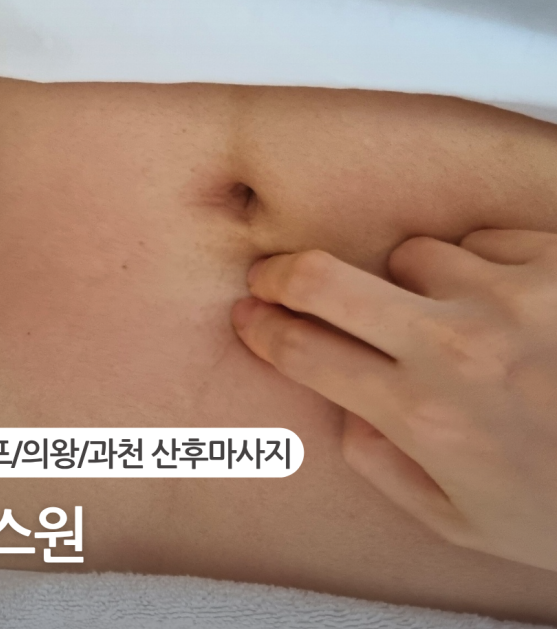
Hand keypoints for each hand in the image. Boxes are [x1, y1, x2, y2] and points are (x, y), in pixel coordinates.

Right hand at [232, 230, 556, 570]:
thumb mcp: (460, 518)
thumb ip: (379, 462)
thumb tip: (340, 404)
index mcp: (423, 415)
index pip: (306, 354)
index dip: (264, 330)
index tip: (249, 316)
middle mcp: (457, 347)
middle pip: (327, 281)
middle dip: (283, 275)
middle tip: (271, 276)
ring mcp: (511, 297)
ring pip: (412, 256)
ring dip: (412, 283)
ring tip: (455, 318)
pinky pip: (482, 242)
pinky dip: (482, 268)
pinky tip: (510, 305)